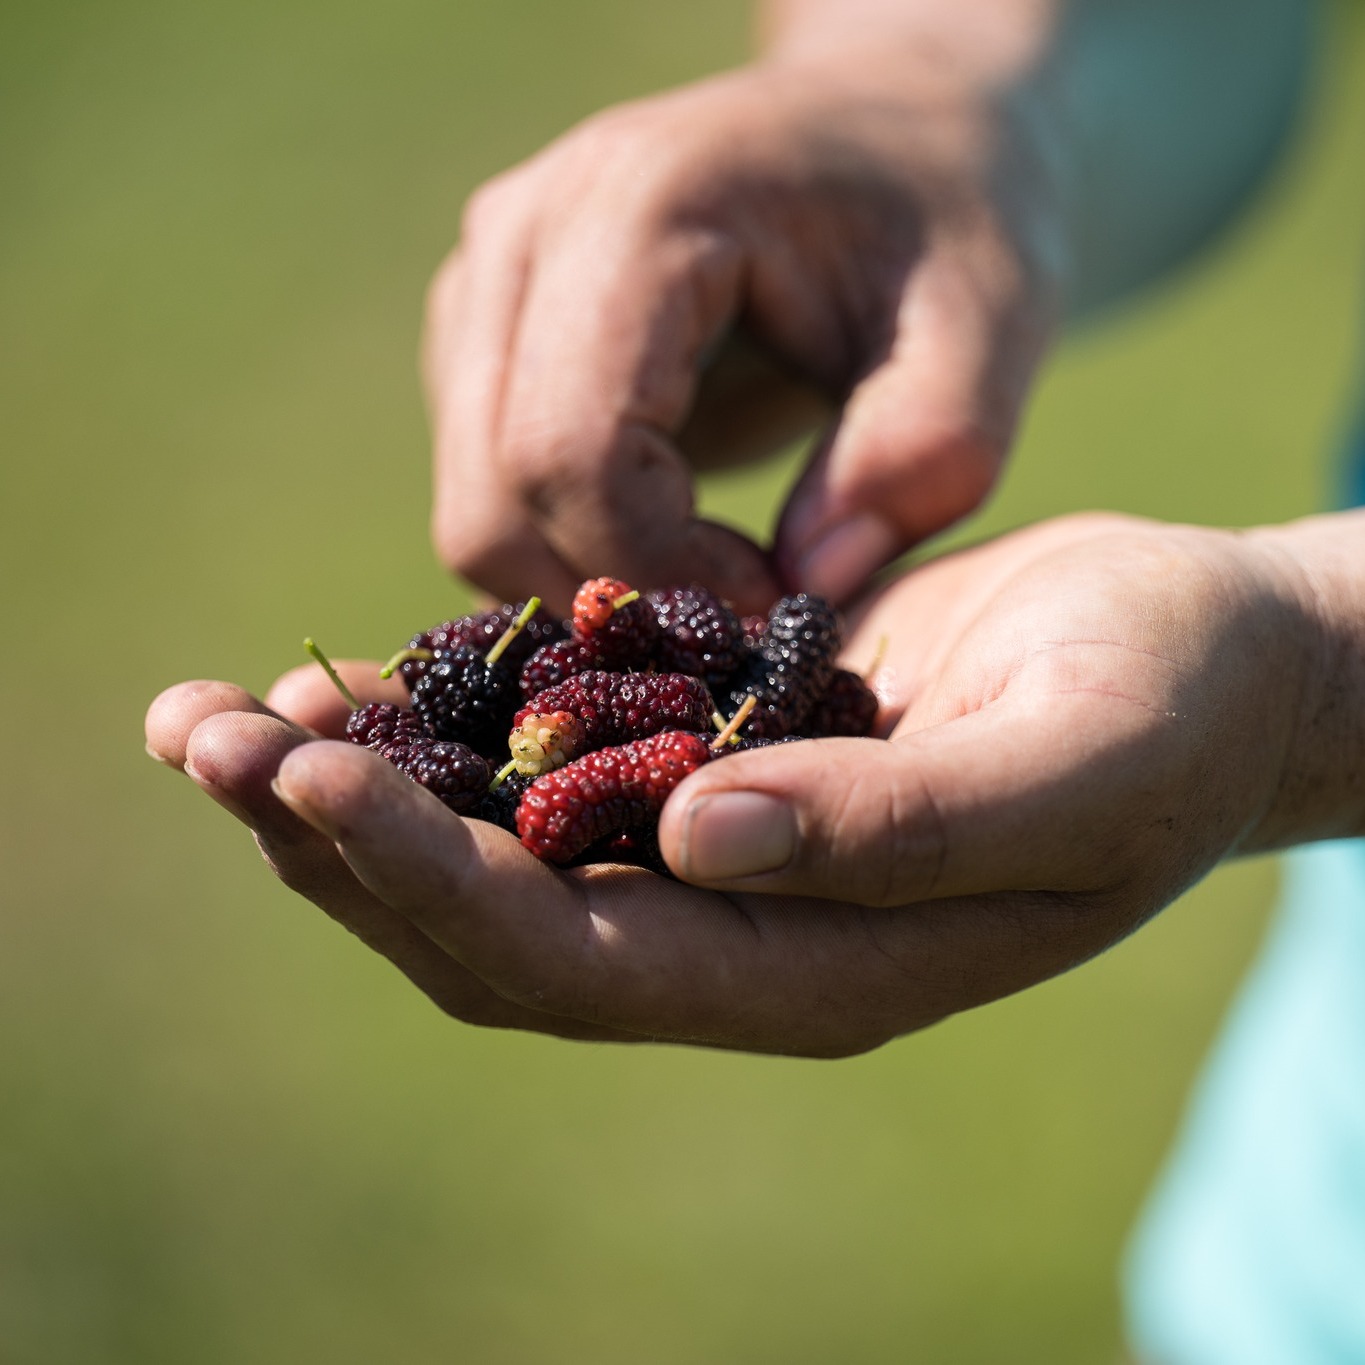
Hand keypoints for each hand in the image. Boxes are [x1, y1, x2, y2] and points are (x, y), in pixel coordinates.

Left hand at [144, 513, 1332, 1056]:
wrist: (1195, 665)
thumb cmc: (1166, 710)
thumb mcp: (1069, 765)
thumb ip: (903, 827)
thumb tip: (703, 840)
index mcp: (814, 970)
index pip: (581, 962)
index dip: (432, 883)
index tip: (308, 779)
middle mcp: (737, 928)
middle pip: (493, 926)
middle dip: (339, 841)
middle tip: (201, 738)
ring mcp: (710, 849)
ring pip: (489, 852)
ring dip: (349, 788)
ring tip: (213, 714)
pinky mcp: (702, 759)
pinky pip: (537, 765)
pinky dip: (431, 726)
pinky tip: (341, 675)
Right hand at [424, 53, 1061, 613]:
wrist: (890, 135)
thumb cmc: (944, 224)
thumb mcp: (990, 326)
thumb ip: (924, 456)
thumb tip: (807, 592)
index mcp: (637, 208)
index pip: (573, 453)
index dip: (664, 571)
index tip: (777, 609)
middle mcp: (523, 234)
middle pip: (496, 501)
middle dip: (617, 598)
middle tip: (744, 619)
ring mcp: (483, 284)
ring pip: (476, 514)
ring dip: (591, 583)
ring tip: (723, 572)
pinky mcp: (478, 337)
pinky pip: (489, 498)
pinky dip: (571, 552)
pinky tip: (677, 535)